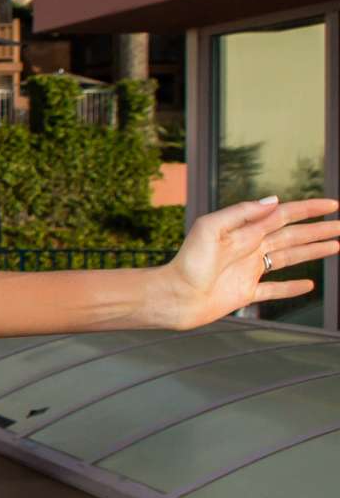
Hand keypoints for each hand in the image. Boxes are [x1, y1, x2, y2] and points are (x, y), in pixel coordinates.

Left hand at [159, 195, 339, 327]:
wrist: (174, 296)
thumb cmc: (188, 262)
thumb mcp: (210, 228)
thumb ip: (241, 213)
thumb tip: (274, 200)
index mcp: (244, 231)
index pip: (284, 215)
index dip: (309, 210)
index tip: (333, 205)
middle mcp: (249, 248)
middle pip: (293, 236)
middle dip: (319, 230)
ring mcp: (249, 270)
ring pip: (289, 258)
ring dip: (313, 251)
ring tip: (336, 245)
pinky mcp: (245, 293)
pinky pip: (275, 289)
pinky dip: (292, 288)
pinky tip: (309, 285)